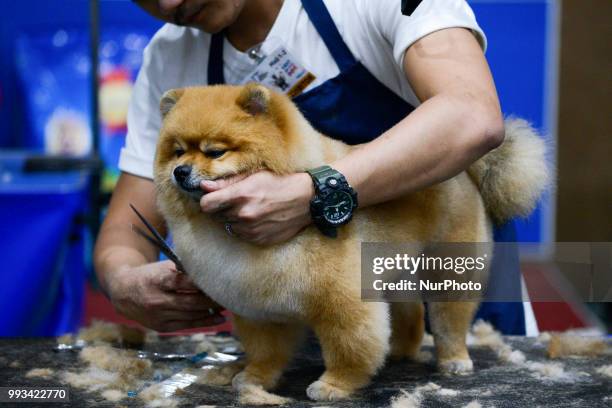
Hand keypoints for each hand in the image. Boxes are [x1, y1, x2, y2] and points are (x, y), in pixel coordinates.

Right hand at [106, 260, 224, 331]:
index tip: (220, 278)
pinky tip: (219, 318)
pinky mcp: (161, 327)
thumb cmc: (150, 275)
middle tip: (229, 293)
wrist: (123, 292)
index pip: (185, 281)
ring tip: (227, 304)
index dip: (204, 282)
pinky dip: (205, 322)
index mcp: (157, 280)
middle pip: (191, 301)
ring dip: (211, 310)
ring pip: (191, 314)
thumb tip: (211, 270)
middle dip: (212, 299)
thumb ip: (184, 268)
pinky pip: (187, 325)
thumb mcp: (162, 266)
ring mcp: (159, 316)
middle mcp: (157, 300)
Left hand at [200, 171, 313, 244]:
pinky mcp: (258, 240)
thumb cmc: (279, 183)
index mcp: (240, 195)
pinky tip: (258, 219)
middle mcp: (244, 215)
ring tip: (250, 209)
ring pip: (228, 226)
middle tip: (238, 201)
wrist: (306, 200)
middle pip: (216, 216)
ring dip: (234, 219)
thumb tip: (203, 186)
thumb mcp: (253, 176)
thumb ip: (226, 183)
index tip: (213, 198)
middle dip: (223, 208)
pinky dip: (245, 228)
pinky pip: (241, 235)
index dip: (207, 201)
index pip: (206, 205)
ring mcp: (251, 230)